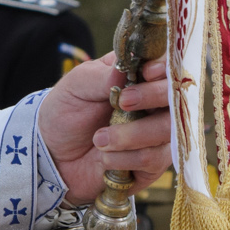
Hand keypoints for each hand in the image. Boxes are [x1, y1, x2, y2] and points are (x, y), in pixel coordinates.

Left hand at [37, 54, 171, 203]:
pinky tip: (106, 159)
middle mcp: (154, 104)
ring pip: (167, 130)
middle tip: (122, 102)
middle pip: (177, 96)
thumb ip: (102, 76)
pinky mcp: (153, 163)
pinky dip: (126, 158)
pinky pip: (153, 159)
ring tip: (99, 139)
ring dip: (131, 135)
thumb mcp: (77, 86)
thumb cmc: (66, 112)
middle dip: (151, 97)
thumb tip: (124, 67)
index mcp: (138, 76)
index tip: (147, 73)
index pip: (168, 66)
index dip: (165, 68)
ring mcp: (157, 134)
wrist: (53, 157)